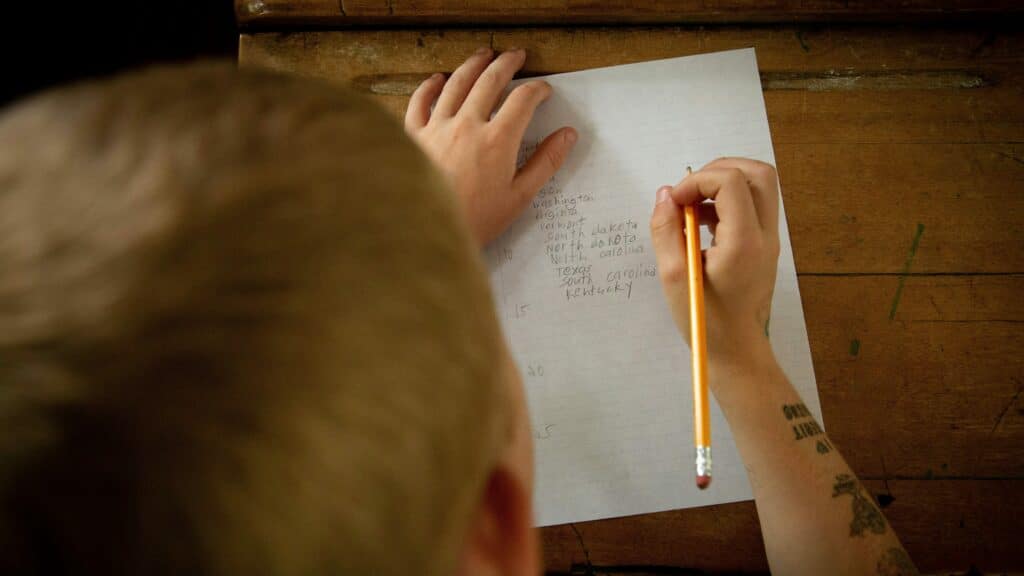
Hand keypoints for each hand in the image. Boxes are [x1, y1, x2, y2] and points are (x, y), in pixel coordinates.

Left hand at [405, 48, 577, 245]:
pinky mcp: (414, 136)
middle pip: (490, 81)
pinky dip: (429, 86)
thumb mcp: (519, 197)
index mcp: (497, 141)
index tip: (543, 91)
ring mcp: (437, 128)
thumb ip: (545, 163)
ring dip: (473, 65)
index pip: (523, 100)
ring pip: (456, 84)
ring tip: (484, 55)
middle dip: (507, 64)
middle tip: (516, 56)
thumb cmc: (475, 221)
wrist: (426, 234)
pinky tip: (438, 79)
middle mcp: (466, 125)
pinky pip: (420, 102)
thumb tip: (568, 136)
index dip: (537, 90)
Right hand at [649, 158, 780, 363]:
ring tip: (692, 210)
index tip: (675, 202)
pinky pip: (753, 206)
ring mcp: (770, 240)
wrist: (737, 352)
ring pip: (759, 186)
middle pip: (757, 173)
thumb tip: (665, 194)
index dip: (697, 181)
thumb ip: (666, 231)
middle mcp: (765, 235)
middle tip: (689, 193)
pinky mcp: (765, 246)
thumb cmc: (704, 321)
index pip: (730, 182)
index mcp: (744, 242)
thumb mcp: (674, 277)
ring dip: (724, 185)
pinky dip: (728, 201)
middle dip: (718, 171)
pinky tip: (701, 224)